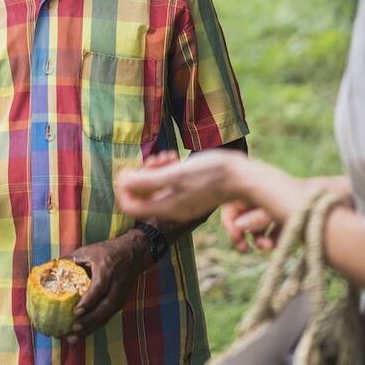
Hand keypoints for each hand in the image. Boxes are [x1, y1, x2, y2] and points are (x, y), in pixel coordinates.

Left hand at [62, 233, 148, 343]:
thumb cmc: (108, 251)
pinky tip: (82, 334)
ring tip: (73, 338)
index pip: (98, 289)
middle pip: (104, 308)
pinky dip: (94, 326)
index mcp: (107, 270)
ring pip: (106, 316)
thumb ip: (71, 259)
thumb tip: (50, 268)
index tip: (76, 312)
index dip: (88, 302)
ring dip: (90, 328)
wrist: (134, 254)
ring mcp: (119, 296)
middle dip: (88, 321)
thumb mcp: (89, 250)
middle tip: (72, 330)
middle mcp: (115, 286)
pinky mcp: (120, 303)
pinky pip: (107, 317)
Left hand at [115, 150, 240, 221]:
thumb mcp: (176, 175)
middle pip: (141, 194)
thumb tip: (122, 182)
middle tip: (155, 159)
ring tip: (168, 156)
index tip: (130, 168)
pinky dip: (168, 170)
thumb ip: (147, 181)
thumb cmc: (211, 174)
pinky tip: (175, 158)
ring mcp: (182, 201)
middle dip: (141, 174)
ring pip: (155, 186)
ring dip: (155, 169)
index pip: (129, 205)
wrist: (242, 177)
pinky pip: (169, 183)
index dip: (124, 187)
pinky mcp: (191, 192)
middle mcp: (172, 208)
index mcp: (166, 208)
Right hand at [222, 175, 351, 252]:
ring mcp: (277, 207)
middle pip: (244, 216)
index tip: (238, 241)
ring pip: (258, 226)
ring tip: (268, 248)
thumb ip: (258, 217)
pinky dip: (272, 239)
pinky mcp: (290, 219)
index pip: (233, 206)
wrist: (342, 197)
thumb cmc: (308, 201)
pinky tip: (277, 246)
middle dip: (245, 234)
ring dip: (259, 239)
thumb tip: (239, 227)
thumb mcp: (281, 209)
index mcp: (257, 188)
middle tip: (248, 249)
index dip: (231, 224)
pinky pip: (273, 231)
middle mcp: (265, 197)